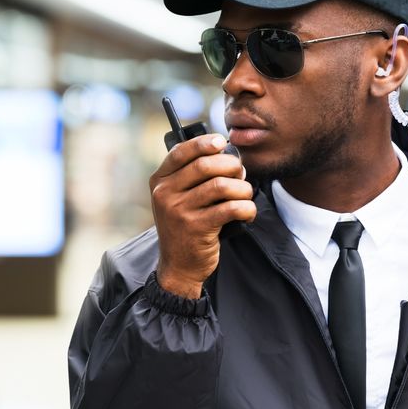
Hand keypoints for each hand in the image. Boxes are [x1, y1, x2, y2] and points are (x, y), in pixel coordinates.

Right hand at [149, 134, 256, 298]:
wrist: (179, 266)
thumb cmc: (185, 227)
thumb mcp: (176, 199)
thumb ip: (190, 177)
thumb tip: (226, 153)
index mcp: (159, 182)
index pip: (180, 152)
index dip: (204, 143)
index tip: (222, 142)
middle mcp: (165, 194)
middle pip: (205, 165)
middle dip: (230, 166)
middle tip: (241, 174)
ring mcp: (179, 211)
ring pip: (221, 186)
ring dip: (242, 188)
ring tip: (246, 194)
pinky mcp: (197, 228)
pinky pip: (231, 208)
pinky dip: (246, 208)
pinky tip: (248, 212)